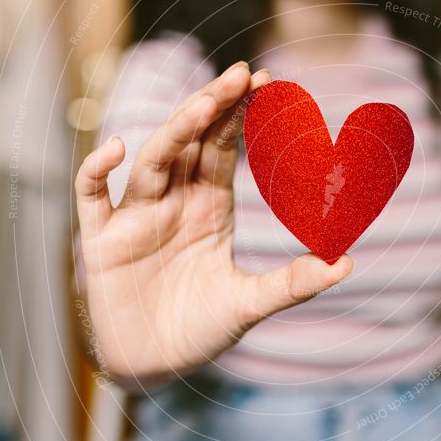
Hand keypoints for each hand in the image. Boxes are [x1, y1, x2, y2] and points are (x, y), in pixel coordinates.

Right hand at [75, 62, 352, 384]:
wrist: (152, 367)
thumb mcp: (249, 304)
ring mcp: (137, 216)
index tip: (268, 82)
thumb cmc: (199, 329)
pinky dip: (97, 170)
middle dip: (214, 106)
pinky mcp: (102, 241)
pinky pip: (92, 197)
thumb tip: (348, 263)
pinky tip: (116, 148)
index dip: (242, 114)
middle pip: (191, 141)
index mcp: (210, 206)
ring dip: (175, 129)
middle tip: (241, 73)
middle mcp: (174, 201)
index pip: (224, 147)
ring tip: (204, 104)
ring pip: (152, 159)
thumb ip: (293, 283)